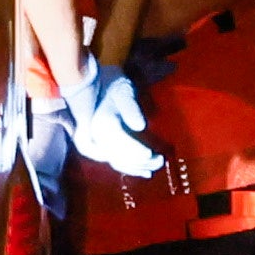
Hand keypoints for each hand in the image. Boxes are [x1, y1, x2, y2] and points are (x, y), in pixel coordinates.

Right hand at [68, 65, 164, 185]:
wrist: (97, 83)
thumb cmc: (114, 85)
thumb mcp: (123, 91)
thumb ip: (130, 107)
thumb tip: (140, 126)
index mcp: (101, 122)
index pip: (117, 141)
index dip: (133, 150)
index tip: (150, 154)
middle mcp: (95, 135)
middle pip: (116, 155)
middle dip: (138, 161)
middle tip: (159, 161)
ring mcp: (97, 141)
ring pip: (115, 161)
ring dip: (135, 167)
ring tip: (154, 167)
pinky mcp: (101, 145)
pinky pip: (113, 160)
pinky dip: (129, 168)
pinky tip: (144, 171)